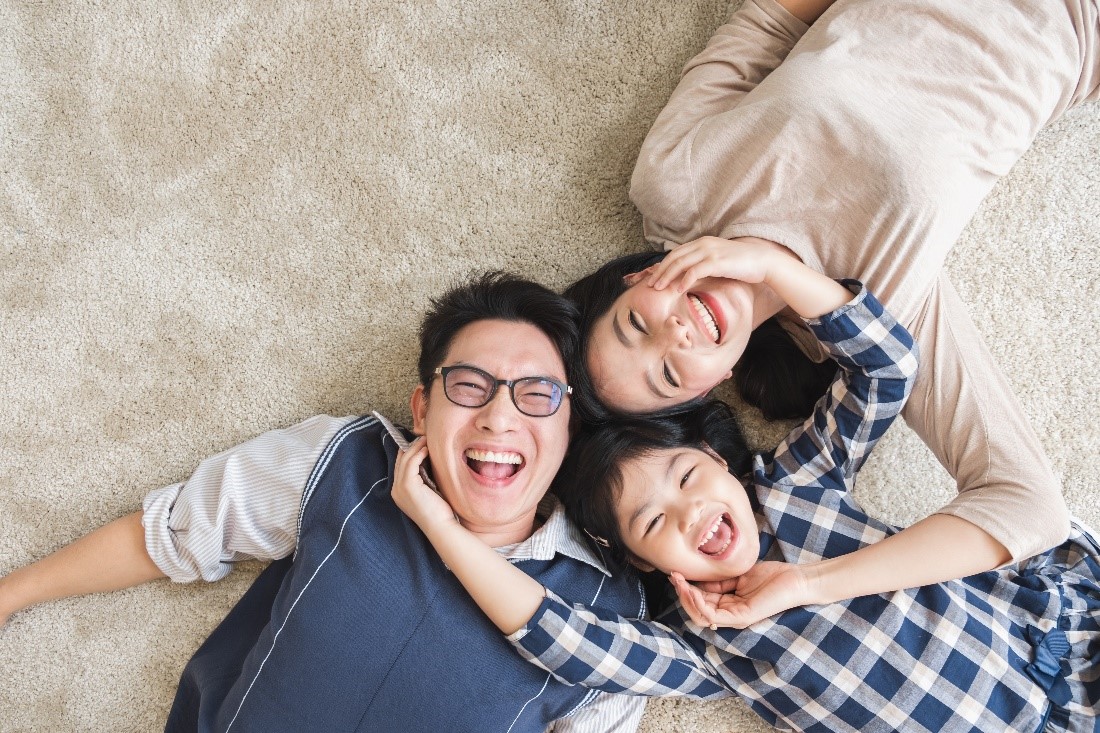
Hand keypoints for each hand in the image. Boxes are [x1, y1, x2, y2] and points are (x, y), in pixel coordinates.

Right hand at [391, 438, 458, 531]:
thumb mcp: (428, 492)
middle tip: (424, 438)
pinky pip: (411, 463)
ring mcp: (400, 488)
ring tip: (427, 441)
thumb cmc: (439, 512)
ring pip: (405, 459)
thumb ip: (424, 479)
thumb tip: (428, 461)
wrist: (441, 527)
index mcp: (399, 492)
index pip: (400, 467)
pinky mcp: (408, 486)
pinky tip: (427, 450)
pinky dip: (418, 453)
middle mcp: (396, 490)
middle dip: (411, 447)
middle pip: (400, 461)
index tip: (420, 444)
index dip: (409, 453)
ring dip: (416, 447)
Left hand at [639, 236, 785, 292]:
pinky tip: (677, 290)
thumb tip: (689, 277)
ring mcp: (709, 252)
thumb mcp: (718, 261)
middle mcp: (703, 244)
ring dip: (667, 276)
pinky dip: (684, 280)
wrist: (763, 261)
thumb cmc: (742, 264)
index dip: (663, 265)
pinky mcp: (716, 261)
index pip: (676, 253)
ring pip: (680, 263)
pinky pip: (694, 271)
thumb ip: (704, 264)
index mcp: (702, 243)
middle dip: (660, 271)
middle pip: (674, 257)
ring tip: (658, 288)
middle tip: (650, 284)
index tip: (654, 277)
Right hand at [670, 560, 813, 628]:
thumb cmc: (773, 577)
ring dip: (687, 599)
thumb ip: (719, 581)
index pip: (701, 602)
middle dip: (682, 594)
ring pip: (701, 616)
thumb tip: (697, 580)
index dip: (686, 589)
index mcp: (729, 605)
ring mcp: (736, 618)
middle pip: (697, 611)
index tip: (676, 573)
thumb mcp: (738, 575)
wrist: (797, 580)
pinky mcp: (742, 617)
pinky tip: (692, 591)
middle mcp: (730, 615)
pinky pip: (713, 616)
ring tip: (679, 582)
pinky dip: (699, 604)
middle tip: (674, 576)